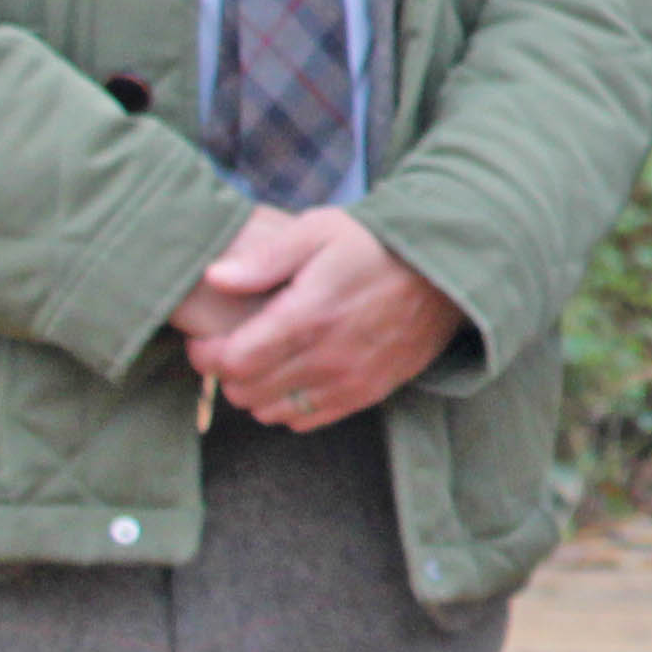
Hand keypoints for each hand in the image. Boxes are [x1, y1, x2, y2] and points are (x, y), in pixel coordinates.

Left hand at [178, 207, 466, 430]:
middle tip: (233, 347)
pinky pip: (306, 420)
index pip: (234, 361)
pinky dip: (288, 406)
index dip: (207, 354)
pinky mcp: (367, 394)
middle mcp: (328, 357)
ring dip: (256, 391)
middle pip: (246, 391)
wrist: (444, 271)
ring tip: (263, 361)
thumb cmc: (375, 244)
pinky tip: (293, 375)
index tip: (206, 338)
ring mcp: (349, 381)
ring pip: (271, 412)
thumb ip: (265, 258)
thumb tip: (215, 277)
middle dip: (228, 372)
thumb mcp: (319, 230)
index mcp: (309, 315)